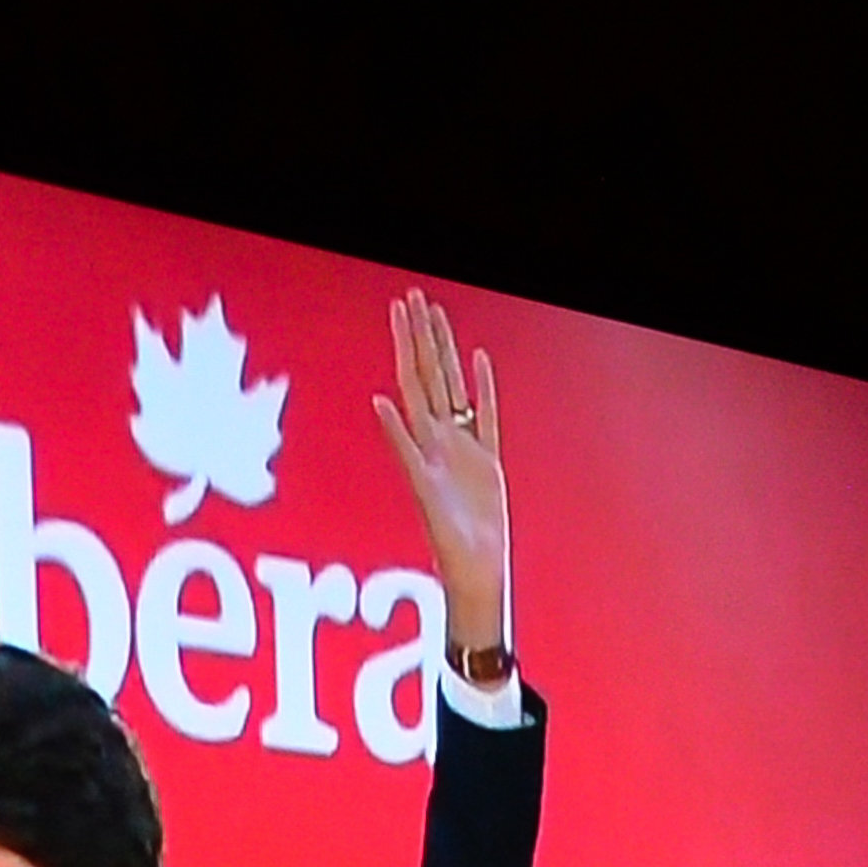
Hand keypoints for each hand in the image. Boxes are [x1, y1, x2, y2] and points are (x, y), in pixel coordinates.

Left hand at [370, 289, 514, 659]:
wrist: (475, 569)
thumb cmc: (447, 539)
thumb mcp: (420, 486)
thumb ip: (402, 443)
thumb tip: (380, 401)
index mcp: (423, 441)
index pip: (412, 380)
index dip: (407, 344)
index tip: (401, 309)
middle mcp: (440, 438)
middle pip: (430, 376)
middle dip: (422, 336)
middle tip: (415, 297)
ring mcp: (464, 447)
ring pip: (455, 388)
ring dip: (446, 353)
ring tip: (438, 317)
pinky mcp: (488, 461)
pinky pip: (487, 414)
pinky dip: (483, 387)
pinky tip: (478, 360)